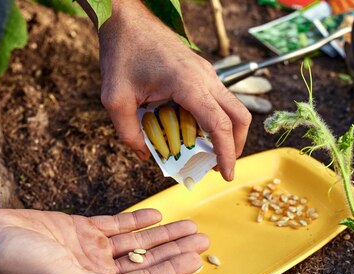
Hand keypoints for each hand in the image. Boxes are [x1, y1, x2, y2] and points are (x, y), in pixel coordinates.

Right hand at [0, 208, 208, 273]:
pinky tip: (155, 215)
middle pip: (148, 263)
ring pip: (137, 244)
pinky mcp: (81, 230)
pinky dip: (137, 221)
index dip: (173, 272)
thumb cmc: (19, 265)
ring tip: (188, 226)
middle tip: (203, 239)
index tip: (197, 260)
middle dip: (176, 251)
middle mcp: (98, 273)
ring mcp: (90, 251)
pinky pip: (116, 226)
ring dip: (163, 235)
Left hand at [97, 0, 250, 180]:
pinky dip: (213, 119)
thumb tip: (144, 155)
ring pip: (232, 107)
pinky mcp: (201, 71)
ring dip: (225, 132)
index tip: (227, 174)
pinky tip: (192, 129)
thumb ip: (128, 132)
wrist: (126, 19)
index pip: (220, 125)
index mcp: (190, 85)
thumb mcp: (114, 99)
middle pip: (239, 117)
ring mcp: (206, 73)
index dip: (227, 154)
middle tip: (219, 166)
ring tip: (205, 151)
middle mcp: (206, 78)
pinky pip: (217, 99)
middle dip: (235, 146)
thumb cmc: (122, 53)